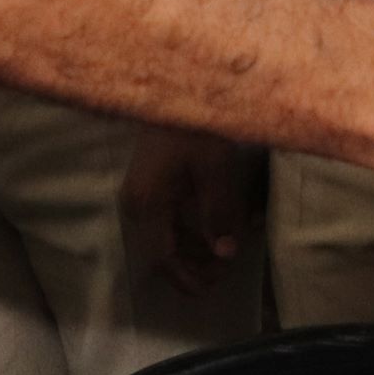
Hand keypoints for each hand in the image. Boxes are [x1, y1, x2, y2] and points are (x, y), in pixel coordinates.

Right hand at [121, 129, 261, 295]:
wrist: (177, 85)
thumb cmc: (195, 124)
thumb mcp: (215, 168)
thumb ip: (220, 214)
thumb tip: (226, 253)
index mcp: (148, 203)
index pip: (163, 257)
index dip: (187, 278)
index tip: (211, 289)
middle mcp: (138, 204)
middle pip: (164, 251)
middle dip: (198, 264)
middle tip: (230, 264)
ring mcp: (142, 194)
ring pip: (169, 236)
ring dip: (200, 245)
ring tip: (235, 241)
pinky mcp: (151, 184)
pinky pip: (171, 218)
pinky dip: (196, 225)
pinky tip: (226, 221)